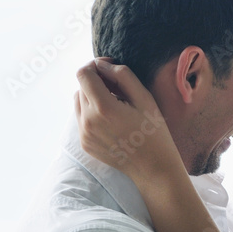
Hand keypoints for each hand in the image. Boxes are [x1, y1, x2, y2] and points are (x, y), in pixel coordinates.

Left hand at [74, 59, 177, 180]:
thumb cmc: (153, 131)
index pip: (83, 74)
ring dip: (93, 97)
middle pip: (81, 87)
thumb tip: (103, 64)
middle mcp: (88, 121)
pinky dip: (93, 114)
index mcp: (103, 107)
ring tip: (115, 106)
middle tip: (119, 90)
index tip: (109, 69)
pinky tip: (112, 122)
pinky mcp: (85, 143)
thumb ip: (122, 75)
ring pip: (79, 102)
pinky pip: (82, 119)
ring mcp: (84, 134)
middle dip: (97, 82)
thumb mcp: (144, 98)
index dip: (95, 65)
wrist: (153, 167)